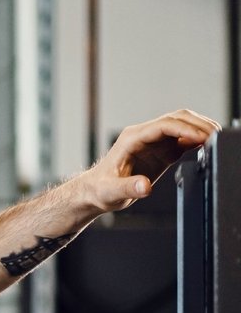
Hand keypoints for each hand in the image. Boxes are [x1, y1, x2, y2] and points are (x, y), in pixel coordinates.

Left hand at [70, 109, 219, 214]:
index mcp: (132, 139)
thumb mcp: (111, 192)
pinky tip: (207, 147)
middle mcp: (144, 136)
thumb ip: (128, 188)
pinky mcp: (161, 151)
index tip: (202, 137)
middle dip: (199, 125)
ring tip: (217, 141)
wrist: (95, 192)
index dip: (185, 129)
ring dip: (201, 130)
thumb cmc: (99, 190)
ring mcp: (154, 142)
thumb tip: (145, 186)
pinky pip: (183, 140)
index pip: (164, 125)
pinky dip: (197, 140)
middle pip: (177, 119)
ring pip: (183, 126)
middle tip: (217, 137)